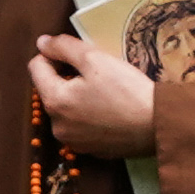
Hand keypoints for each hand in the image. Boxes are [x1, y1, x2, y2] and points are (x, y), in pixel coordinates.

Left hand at [26, 31, 159, 158]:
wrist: (158, 126)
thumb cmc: (127, 90)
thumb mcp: (95, 59)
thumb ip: (63, 47)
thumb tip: (41, 43)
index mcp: (54, 101)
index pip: (36, 67)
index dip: (53, 54)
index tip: (77, 54)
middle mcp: (57, 126)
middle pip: (50, 90)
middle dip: (66, 77)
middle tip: (96, 73)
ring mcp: (73, 142)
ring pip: (66, 109)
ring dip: (77, 97)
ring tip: (105, 92)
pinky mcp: (91, 151)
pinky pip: (81, 126)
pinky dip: (89, 115)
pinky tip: (110, 110)